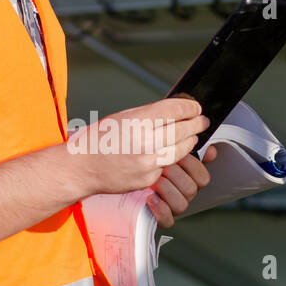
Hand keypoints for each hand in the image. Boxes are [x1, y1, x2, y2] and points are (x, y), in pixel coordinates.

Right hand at [67, 97, 210, 196]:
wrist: (83, 167)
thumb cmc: (99, 140)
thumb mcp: (122, 117)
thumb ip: (149, 114)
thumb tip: (173, 111)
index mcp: (138, 122)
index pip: (174, 110)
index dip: (189, 107)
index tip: (195, 107)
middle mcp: (145, 142)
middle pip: (182, 130)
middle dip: (196, 124)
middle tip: (202, 120)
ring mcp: (148, 163)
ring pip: (181, 150)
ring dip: (189, 141)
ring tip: (192, 136)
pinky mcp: (148, 178)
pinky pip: (166, 165)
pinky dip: (170, 158)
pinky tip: (171, 151)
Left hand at [145, 144, 218, 227]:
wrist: (128, 178)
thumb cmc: (149, 166)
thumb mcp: (168, 154)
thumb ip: (188, 150)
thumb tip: (211, 150)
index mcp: (189, 179)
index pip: (203, 177)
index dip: (192, 166)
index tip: (178, 155)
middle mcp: (183, 194)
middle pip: (191, 189)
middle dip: (174, 175)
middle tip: (161, 166)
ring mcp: (173, 207)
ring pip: (181, 204)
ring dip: (166, 190)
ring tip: (154, 182)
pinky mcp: (161, 219)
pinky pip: (168, 220)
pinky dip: (160, 209)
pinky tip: (150, 198)